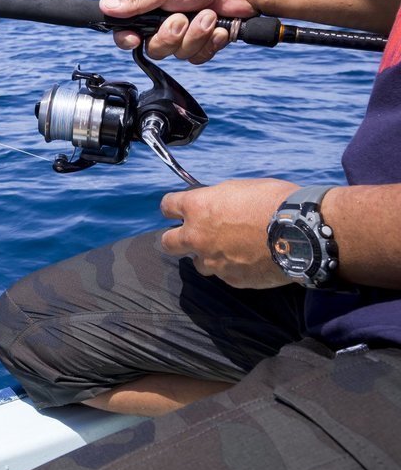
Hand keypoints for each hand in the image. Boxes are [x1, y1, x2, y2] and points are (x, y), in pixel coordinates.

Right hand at [99, 0, 264, 63]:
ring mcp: (187, 36)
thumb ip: (136, 2)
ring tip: (208, 16)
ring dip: (196, 36)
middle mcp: (166, 25)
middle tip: (182, 18)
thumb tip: (104, 6)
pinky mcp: (206, 44)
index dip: (128, 41)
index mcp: (151, 10)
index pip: (128, 34)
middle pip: (155, 50)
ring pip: (179, 55)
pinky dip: (210, 42)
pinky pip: (199, 58)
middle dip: (171, 36)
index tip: (133, 39)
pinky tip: (218, 28)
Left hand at [159, 178, 295, 287]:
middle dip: (176, 238)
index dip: (173, 207)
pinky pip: (224, 274)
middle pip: (168, 242)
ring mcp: (213, 261)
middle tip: (192, 236)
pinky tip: (249, 260)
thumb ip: (217, 200)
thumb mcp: (239, 189)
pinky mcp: (231, 279)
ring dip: (208, 256)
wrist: (302, 233)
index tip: (178, 209)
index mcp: (197, 208)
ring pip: (198, 263)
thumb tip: (212, 205)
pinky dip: (232, 268)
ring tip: (229, 250)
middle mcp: (197, 237)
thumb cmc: (274, 202)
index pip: (167, 206)